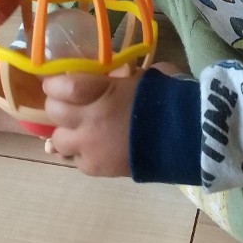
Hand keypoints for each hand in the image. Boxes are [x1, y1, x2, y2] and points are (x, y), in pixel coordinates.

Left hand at [43, 61, 182, 176]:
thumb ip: (123, 75)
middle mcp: (89, 120)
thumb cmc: (171, 100)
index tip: (57, 82)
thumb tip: (114, 73)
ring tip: (81, 129)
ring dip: (66, 132)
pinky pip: (75, 160)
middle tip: (69, 103)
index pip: (60, 87)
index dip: (54, 84)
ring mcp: (89, 147)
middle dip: (58, 106)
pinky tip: (95, 148)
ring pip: (57, 140)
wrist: (188, 138)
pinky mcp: (95, 169)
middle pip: (53, 112)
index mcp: (101, 92)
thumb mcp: (145, 77)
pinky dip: (81, 153)